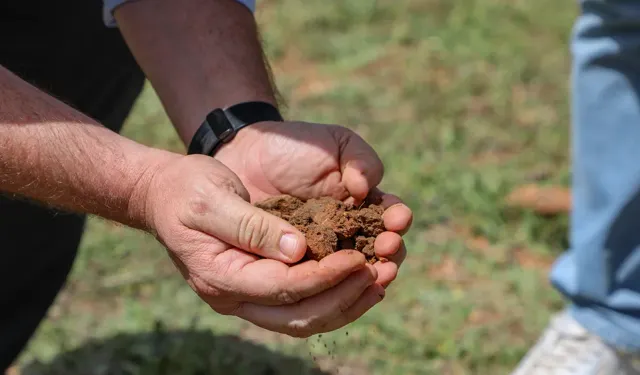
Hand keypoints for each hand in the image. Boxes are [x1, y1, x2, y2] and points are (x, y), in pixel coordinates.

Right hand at [138, 154, 383, 336]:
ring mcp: (246, 296)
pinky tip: (358, 281)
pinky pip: (300, 305)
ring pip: (304, 319)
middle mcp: (233, 296)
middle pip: (299, 316)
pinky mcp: (258, 286)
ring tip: (380, 281)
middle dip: (344, 297)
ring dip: (345, 303)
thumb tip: (297, 250)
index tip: (359, 259)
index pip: (284, 288)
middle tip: (382, 274)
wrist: (164, 194)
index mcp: (220, 276)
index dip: (325, 276)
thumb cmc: (185, 189)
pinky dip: (332, 297)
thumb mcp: (211, 198)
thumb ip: (251, 226)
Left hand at [215, 121, 412, 286]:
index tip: (396, 219)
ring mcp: (325, 252)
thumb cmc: (298, 146)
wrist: (250, 154)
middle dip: (390, 252)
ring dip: (367, 274)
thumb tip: (365, 189)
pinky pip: (318, 282)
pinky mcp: (299, 265)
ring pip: (354, 273)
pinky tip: (335, 283)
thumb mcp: (336, 143)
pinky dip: (331, 285)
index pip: (392, 219)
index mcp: (366, 204)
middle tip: (386, 247)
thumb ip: (360, 159)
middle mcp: (351, 232)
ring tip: (371, 270)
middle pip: (382, 252)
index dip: (398, 221)